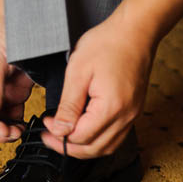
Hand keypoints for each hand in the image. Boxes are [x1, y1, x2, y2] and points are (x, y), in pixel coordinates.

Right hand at [0, 13, 33, 141]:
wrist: (14, 15)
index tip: (5, 132)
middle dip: (1, 129)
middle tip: (17, 134)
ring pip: (3, 118)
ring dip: (12, 126)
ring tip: (23, 130)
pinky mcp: (13, 89)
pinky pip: (15, 110)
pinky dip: (20, 118)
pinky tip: (27, 121)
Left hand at [41, 0, 182, 157]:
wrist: (135, 32)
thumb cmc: (107, 44)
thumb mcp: (78, 72)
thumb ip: (68, 105)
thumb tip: (59, 130)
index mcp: (110, 108)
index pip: (81, 137)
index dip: (59, 135)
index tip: (46, 123)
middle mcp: (125, 117)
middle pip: (94, 149)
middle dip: (69, 147)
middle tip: (50, 137)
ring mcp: (132, 116)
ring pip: (106, 148)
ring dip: (84, 147)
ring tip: (65, 137)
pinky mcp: (134, 112)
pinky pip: (116, 137)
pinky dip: (98, 140)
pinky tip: (85, 131)